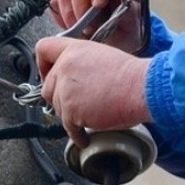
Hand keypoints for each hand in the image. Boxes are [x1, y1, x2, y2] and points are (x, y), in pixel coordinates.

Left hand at [35, 36, 151, 147]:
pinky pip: (67, 127)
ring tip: (88, 115)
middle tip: (73, 103)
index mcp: (73, 50)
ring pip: (57, 107)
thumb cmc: (130, 75)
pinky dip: (77, 134)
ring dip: (70, 114)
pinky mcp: (71, 111)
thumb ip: (81, 63)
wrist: (141, 88)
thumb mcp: (101, 56)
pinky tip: (84, 135)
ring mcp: (66, 89)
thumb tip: (75, 78)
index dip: (43, 64)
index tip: (47, 73)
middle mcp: (65, 67)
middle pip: (47, 86)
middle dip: (59, 97)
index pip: (43, 48)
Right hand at [49, 0, 143, 51]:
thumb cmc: (124, 30)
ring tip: (85, 30)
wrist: (113, 43)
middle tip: (90, 26)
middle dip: (83, 6)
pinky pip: (56, 3)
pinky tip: (75, 26)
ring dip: (73, 16)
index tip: (99, 4)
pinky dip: (63, 18)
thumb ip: (131, 8)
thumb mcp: (133, 24)